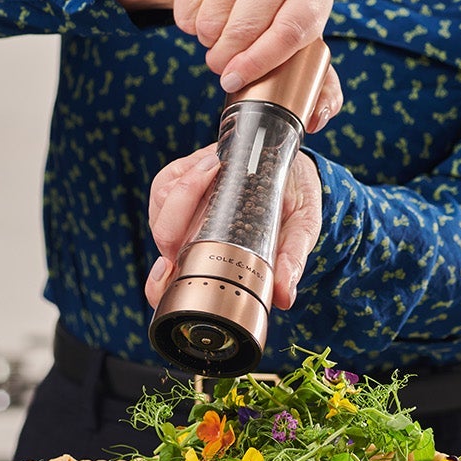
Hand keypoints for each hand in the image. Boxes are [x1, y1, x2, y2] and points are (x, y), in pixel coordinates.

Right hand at [116, 0, 343, 129]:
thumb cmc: (271, 19)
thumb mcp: (299, 47)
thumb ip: (318, 87)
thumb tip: (317, 118)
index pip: (288, 33)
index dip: (258, 63)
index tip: (234, 82)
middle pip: (245, 29)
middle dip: (225, 59)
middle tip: (222, 65)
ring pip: (213, 18)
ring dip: (208, 39)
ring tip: (218, 36)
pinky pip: (191, 3)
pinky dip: (189, 21)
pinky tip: (203, 13)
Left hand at [144, 144, 322, 310]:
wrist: (295, 169)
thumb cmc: (295, 206)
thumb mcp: (301, 230)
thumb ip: (291, 260)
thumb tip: (285, 298)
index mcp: (212, 262)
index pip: (171, 283)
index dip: (159, 283)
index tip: (168, 266)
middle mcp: (191, 239)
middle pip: (164, 236)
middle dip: (178, 214)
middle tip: (210, 189)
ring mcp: (182, 212)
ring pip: (162, 207)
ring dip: (186, 188)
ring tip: (219, 169)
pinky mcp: (178, 182)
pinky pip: (167, 181)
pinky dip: (187, 172)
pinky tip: (214, 163)